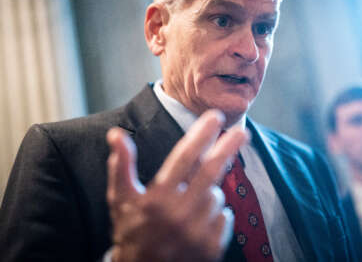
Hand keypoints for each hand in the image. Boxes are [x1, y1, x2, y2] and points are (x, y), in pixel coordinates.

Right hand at [106, 110, 247, 261]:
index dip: (202, 134)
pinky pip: (224, 217)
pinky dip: (215, 213)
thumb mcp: (121, 199)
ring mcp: (199, 232)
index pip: (185, 157)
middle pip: (212, 171)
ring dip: (209, 191)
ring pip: (217, 196)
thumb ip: (121, 165)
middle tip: (242, 132)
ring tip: (190, 201)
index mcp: (159, 198)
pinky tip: (198, 219)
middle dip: (229, 147)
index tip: (215, 117)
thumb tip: (116, 134)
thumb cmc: (131, 233)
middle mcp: (181, 214)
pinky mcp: (212, 247)